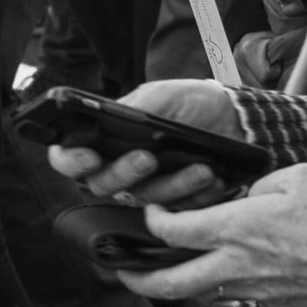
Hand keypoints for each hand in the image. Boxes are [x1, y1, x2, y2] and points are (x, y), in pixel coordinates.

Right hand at [46, 78, 240, 206]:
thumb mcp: (161, 95)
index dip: (70, 160)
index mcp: (104, 138)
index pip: (68, 157)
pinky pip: (179, 211)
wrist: (239, 119)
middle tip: (147, 157)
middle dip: (124, 173)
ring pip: (144, 199)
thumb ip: (133, 107)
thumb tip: (106, 116)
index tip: (89, 155)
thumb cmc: (191, 103)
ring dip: (172, 185)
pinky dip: (197, 196)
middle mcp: (119, 166)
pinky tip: (212, 178)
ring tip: (200, 168)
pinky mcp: (178, 203)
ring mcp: (149, 186)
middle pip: (101, 184)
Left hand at [122, 164, 306, 306]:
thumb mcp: (293, 177)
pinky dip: (226, 285)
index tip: (150, 213)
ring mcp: (257, 290)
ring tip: (167, 272)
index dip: (151, 221)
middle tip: (122, 273)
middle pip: (171, 283)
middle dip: (138, 280)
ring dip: (182, 283)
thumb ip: (256, 185)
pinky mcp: (279, 304)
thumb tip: (245, 195)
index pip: (172, 231)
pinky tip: (229, 271)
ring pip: (204, 292)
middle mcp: (238, 265)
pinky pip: (241, 296)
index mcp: (235, 229)